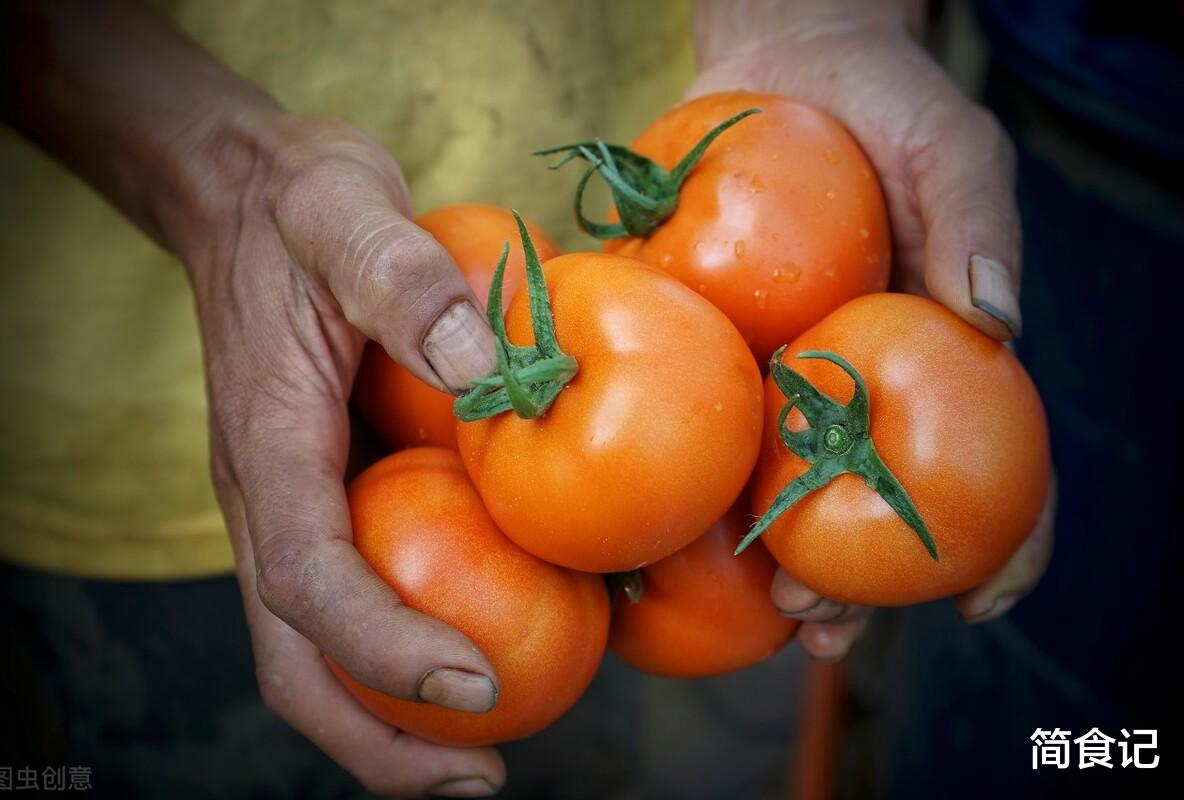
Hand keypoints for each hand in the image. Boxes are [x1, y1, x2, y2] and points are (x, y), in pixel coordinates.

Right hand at [0, 2, 504, 791]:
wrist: (248, 195)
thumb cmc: (300, 205)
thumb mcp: (347, 210)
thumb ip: (403, 277)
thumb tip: (485, 367)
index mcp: (268, 443)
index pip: (308, 578)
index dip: (385, 648)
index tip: (476, 689)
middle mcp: (267, 495)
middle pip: (297, 658)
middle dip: (376, 739)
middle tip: (478, 783)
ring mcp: (291, 502)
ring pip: (317, 646)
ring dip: (388, 718)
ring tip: (482, 761)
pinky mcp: (322, 493)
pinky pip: (350, 598)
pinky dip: (402, 651)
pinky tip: (481, 653)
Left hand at [689, 0, 1054, 659]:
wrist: (779, 64)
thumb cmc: (882, 102)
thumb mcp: (950, 147)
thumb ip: (975, 224)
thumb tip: (998, 320)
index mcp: (935, 359)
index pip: (997, 468)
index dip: (1003, 546)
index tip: (980, 607)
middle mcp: (862, 388)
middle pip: (876, 510)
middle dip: (858, 587)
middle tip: (817, 620)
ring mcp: (787, 380)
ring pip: (786, 494)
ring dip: (774, 566)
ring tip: (757, 613)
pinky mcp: (716, 355)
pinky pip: (701, 428)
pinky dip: (687, 485)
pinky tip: (665, 534)